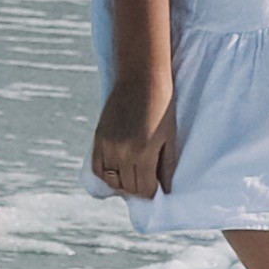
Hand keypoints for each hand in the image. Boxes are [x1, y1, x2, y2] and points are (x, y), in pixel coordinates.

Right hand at [93, 78, 179, 198]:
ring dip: (123, 183)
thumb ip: (167, 166)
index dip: (153, 192)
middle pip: (129, 188)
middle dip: (140, 188)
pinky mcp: (98, 138)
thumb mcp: (170, 136)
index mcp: (143, 152)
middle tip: (148, 180)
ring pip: (112, 181)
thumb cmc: (162, 104)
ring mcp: (107, 146)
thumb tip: (165, 189)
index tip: (158, 187)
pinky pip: (98, 168)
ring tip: (134, 173)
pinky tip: (119, 169)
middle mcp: (122, 152)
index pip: (145, 189)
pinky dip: (107, 174)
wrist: (141, 77)